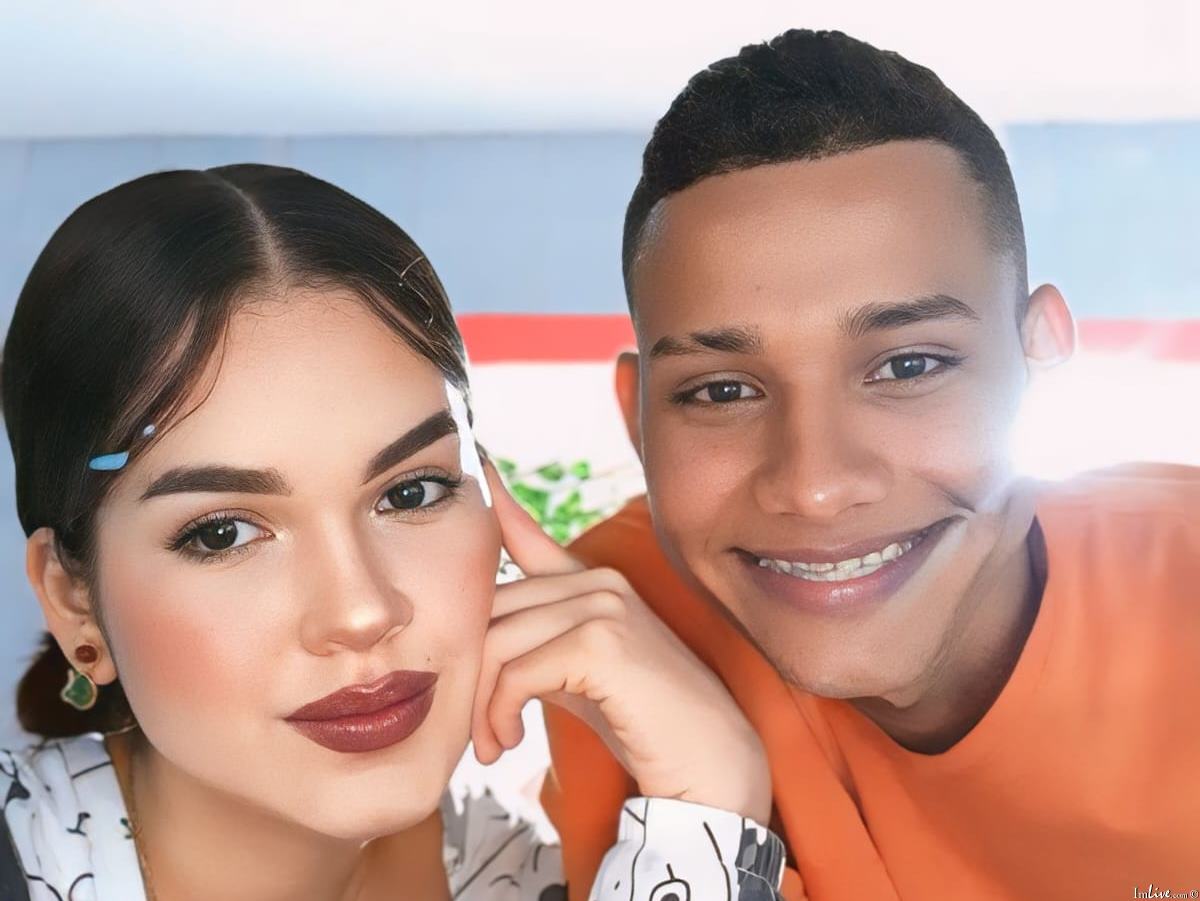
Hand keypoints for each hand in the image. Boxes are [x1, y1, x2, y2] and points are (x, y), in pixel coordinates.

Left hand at [471, 462, 771, 823]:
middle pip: (492, 611)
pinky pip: (517, 673)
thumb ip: (536, 640)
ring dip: (483, 706)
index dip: (496, 503)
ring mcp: (604, 606)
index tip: (478, 463)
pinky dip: (501, 713)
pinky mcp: (601, 642)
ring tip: (492, 744)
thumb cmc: (640, 721)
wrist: (706, 761)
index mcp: (593, 583)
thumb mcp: (576, 670)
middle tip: (477, 731)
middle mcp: (599, 582)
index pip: (527, 536)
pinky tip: (509, 739)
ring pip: (498, 644)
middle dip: (471, 676)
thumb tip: (478, 633)